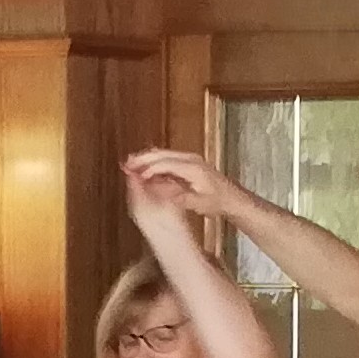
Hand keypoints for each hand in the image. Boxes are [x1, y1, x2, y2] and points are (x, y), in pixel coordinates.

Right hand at [120, 147, 234, 218]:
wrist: (232, 198)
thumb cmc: (217, 201)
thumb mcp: (198, 203)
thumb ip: (178, 196)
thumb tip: (160, 192)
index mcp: (193, 168)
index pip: (165, 164)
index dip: (148, 169)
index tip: (135, 175)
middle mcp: (191, 159)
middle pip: (162, 154)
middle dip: (143, 158)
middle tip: (126, 163)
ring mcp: (191, 159)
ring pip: (164, 154)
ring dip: (147, 158)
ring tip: (131, 163)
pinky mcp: (190, 163)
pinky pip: (168, 159)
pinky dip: (155, 162)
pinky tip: (146, 167)